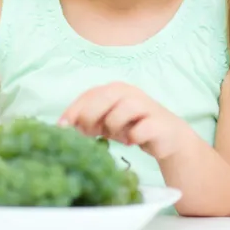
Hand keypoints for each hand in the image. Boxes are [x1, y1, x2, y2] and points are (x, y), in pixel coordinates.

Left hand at [59, 82, 189, 159]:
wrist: (167, 137)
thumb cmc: (131, 127)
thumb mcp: (106, 123)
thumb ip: (88, 121)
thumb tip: (63, 127)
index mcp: (114, 89)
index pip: (89, 94)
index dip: (74, 109)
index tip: (61, 126)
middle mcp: (129, 92)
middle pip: (103, 98)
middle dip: (90, 117)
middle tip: (90, 133)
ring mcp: (145, 105)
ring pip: (119, 113)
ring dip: (114, 128)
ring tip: (119, 136)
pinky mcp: (157, 122)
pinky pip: (138, 131)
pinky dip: (132, 138)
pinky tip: (134, 140)